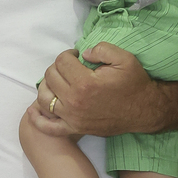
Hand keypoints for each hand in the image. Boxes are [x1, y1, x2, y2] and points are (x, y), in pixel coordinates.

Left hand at [33, 44, 170, 140]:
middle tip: (69, 67)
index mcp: (85, 82)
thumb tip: (83, 54)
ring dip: (46, 86)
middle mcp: (74, 101)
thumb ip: (101, 49)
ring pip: (44, 98)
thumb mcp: (124, 58)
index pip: (62, 61)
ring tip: (57, 81)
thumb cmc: (134, 84)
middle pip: (50, 77)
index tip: (76, 56)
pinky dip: (38, 119)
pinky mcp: (74, 128)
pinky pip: (49, 127)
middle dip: (58, 67)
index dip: (68, 54)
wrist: (144, 110)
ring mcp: (72, 117)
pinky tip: (33, 110)